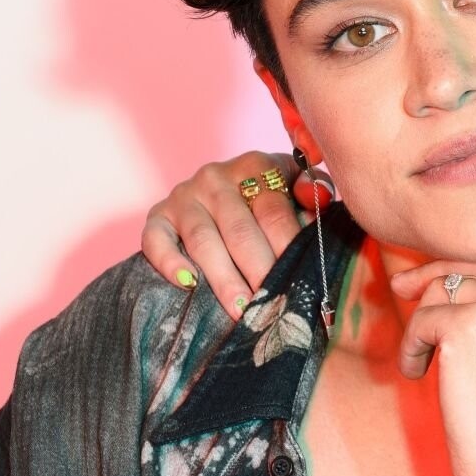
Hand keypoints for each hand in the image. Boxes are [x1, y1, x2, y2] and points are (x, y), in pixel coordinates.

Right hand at [140, 150, 310, 316]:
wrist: (225, 190)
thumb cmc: (270, 195)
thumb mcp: (295, 185)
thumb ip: (312, 190)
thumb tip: (319, 196)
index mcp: (255, 166)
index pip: (274, 211)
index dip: (288, 248)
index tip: (300, 279)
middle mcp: (216, 177)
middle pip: (240, 231)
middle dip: (259, 271)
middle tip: (273, 305)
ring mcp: (184, 195)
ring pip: (204, 241)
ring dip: (224, 279)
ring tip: (242, 310)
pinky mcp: (158, 214)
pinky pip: (157, 239)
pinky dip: (170, 262)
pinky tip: (188, 284)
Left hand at [387, 253, 475, 475]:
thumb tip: (466, 285)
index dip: (475, 265)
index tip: (446, 277)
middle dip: (435, 274)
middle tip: (404, 287)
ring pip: (444, 288)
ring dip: (424, 323)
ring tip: (423, 363)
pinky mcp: (470, 325)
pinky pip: (422, 319)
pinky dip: (411, 346)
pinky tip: (417, 373)